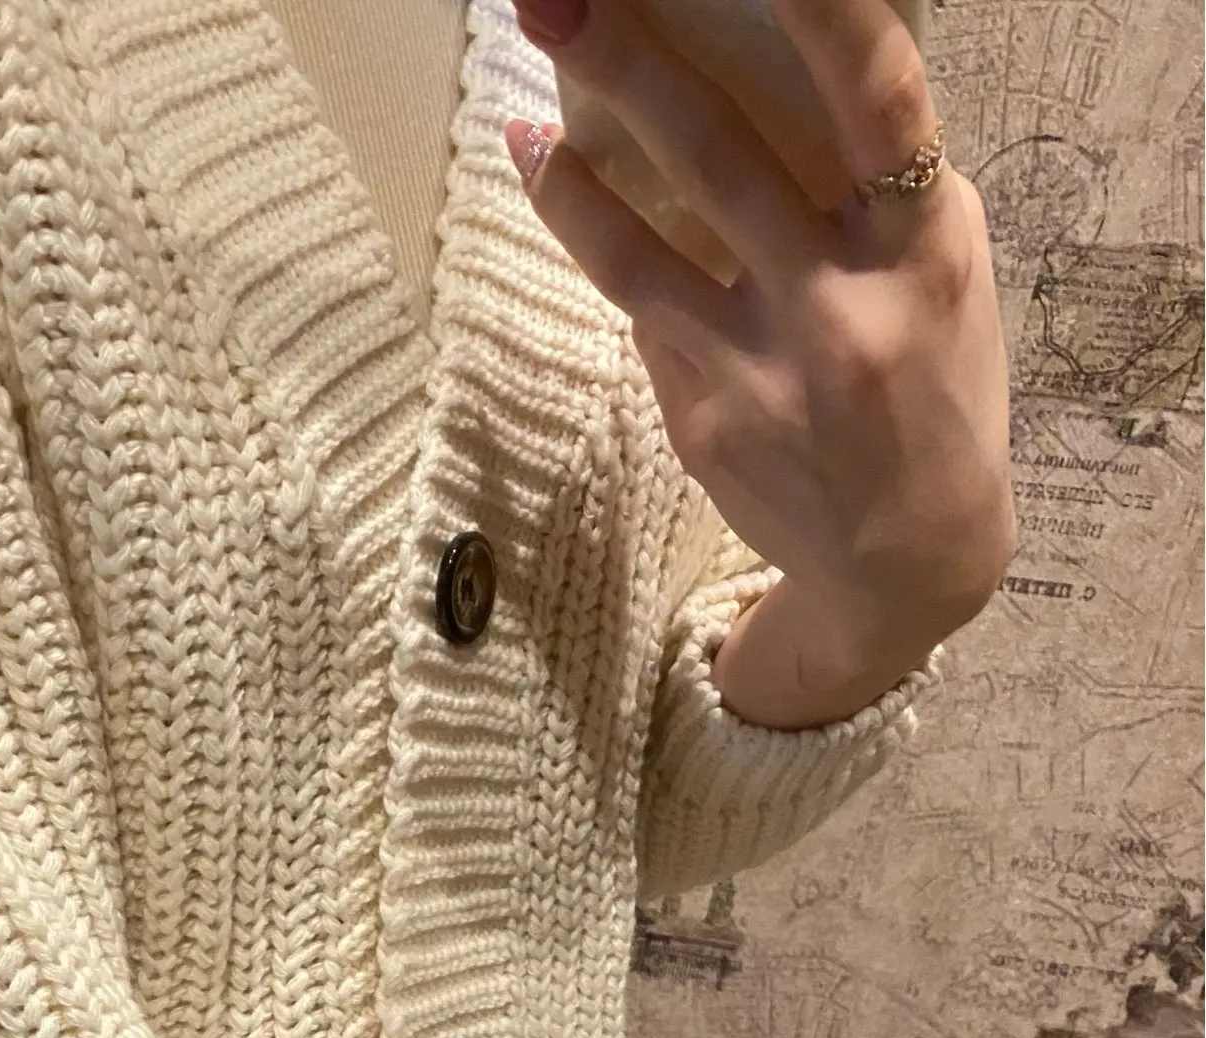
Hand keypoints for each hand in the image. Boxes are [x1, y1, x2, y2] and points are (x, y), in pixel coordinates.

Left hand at [506, 0, 1015, 688]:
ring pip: (639, 254)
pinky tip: (570, 198)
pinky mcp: (700, 419)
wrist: (904, 556)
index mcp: (923, 245)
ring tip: (520, 123)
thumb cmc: (936, 387)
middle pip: (720, 159)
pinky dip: (606, 252)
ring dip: (570, 180)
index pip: (879, 100)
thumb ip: (876, 188)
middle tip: (557, 1)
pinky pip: (644, 316)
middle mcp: (839, 303)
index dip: (824, 12)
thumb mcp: (942, 273)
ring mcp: (759, 369)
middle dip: (630, 67)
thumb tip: (776, 86)